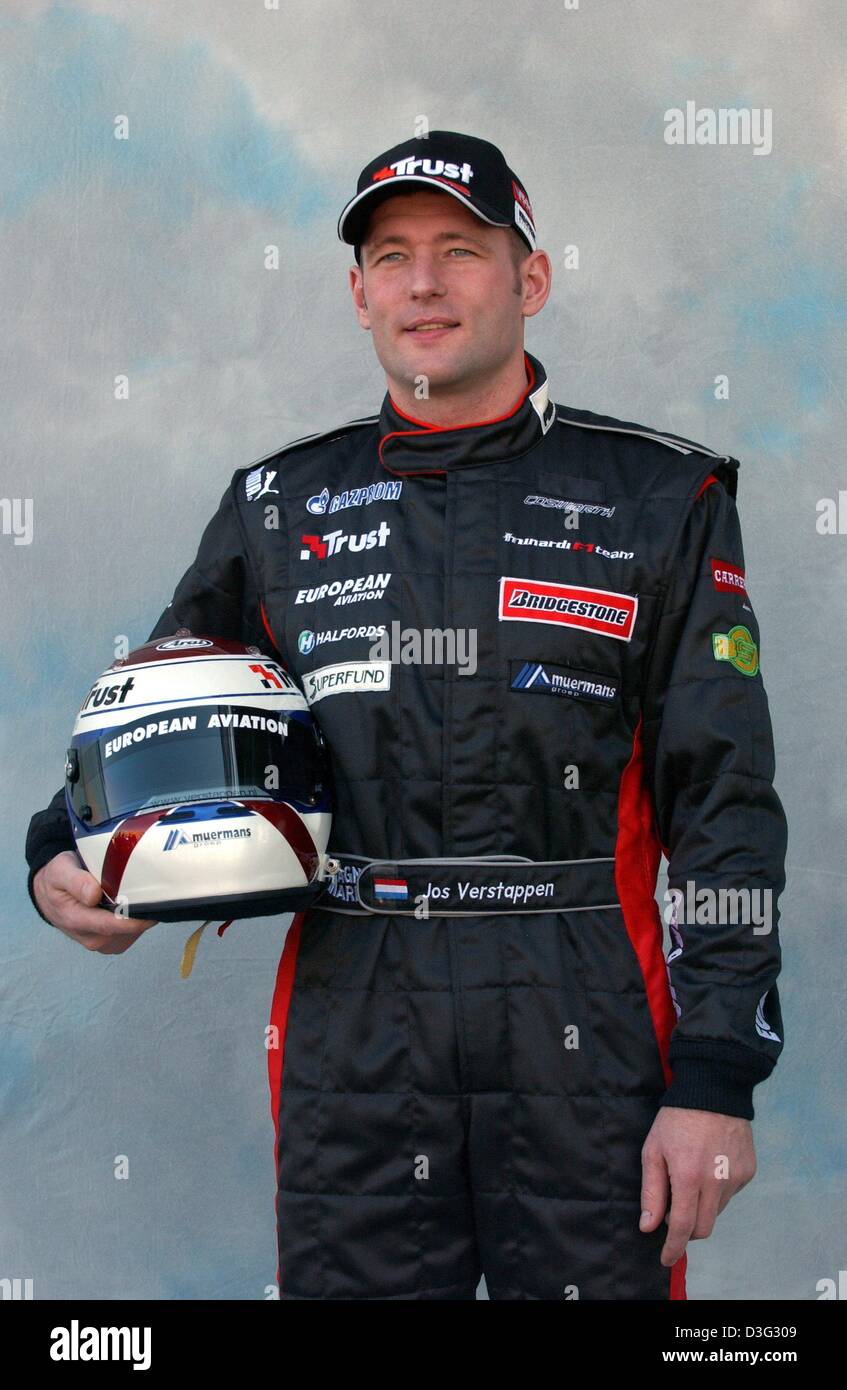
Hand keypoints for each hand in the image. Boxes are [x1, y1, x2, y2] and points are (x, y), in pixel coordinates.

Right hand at [32, 851, 157, 952]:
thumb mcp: (60, 870)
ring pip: (133, 933)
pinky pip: (131, 934)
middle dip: (142, 911)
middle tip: (151, 888)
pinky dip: (137, 920)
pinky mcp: (110, 944)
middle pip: (128, 930)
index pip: (113, 925)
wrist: (50, 894)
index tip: (155, 902)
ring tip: (139, 893)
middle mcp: (91, 938)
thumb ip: (75, 881)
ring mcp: (102, 944)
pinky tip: (133, 903)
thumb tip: (93, 895)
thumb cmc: (58, 879)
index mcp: (77, 920)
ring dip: (140, 915)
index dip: (136, 917)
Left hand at [640, 1106, 756, 1266]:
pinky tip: (709, 1165)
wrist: (714, 1089)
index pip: (682, 1227)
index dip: (673, 1247)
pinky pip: (729, 1194)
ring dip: (701, 1206)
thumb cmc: (676, 1119)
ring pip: (716, 1211)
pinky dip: (716, 1190)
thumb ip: (651, 1192)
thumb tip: (648, 1226)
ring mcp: (735, 1178)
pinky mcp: (748, 1172)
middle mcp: (716, 1182)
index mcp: (688, 1176)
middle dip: (687, 1230)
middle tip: (674, 1212)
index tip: (666, 1258)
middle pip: (703, 1228)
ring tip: (691, 1175)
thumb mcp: (653, 1150)